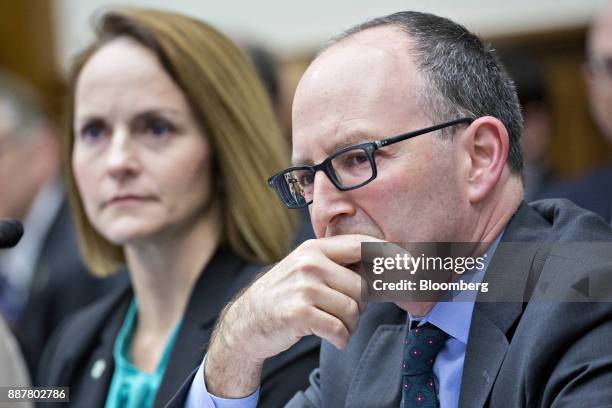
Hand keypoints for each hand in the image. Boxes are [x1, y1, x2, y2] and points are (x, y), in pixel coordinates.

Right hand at [204, 234, 380, 397]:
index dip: (389, 254)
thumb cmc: (284, 295)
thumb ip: (337, 264)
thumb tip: (383, 267)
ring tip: (334, 326)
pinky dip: (341, 338)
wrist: (248, 321)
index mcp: (315, 248)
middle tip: (343, 313)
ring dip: (350, 326)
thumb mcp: (306, 269)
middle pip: (361, 286)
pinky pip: (339, 329)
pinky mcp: (299, 312)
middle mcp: (310, 263)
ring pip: (353, 310)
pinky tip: (332, 337)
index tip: (410, 264)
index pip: (361, 245)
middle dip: (360, 306)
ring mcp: (303, 287)